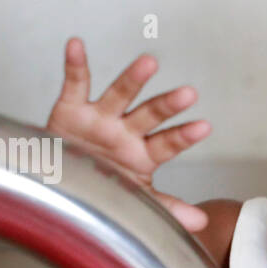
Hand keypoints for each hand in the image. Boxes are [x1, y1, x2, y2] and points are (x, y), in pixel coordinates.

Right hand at [46, 37, 210, 230]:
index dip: (184, 136)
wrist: (62, 184)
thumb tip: (202, 223)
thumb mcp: (136, 199)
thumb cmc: (104, 187)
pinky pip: (75, 84)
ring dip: (133, 79)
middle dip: (167, 106)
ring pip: (119, 95)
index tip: (204, 127)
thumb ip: (167, 208)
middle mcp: (125, 131)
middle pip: (149, 116)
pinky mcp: (71, 109)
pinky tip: (77, 45)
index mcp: (143, 153)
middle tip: (189, 94)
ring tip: (150, 62)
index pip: (168, 143)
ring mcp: (99, 118)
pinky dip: (75, 64)